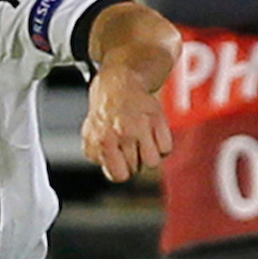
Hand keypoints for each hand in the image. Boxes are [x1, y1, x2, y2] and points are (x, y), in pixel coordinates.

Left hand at [81, 63, 171, 182]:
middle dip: (134, 161)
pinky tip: (151, 133)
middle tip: (129, 145)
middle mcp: (120, 132)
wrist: (119, 82)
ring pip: (153, 161)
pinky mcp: (157, 118)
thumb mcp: (91, 135)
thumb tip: (113, 172)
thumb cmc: (105, 112)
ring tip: (141, 141)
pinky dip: (161, 144)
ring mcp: (140, 125)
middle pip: (136, 169)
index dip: (121, 171)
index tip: (120, 161)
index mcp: (101, 140)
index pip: (118, 175)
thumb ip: (98, 156)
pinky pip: (166, 148)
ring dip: (149, 155)